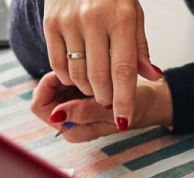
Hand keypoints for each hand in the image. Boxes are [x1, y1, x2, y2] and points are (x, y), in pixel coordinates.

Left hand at [30, 71, 171, 142]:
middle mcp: (69, 120)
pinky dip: (74, 69)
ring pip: (54, 85)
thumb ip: (84, 112)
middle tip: (78, 66)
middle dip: (57, 79)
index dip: (48, 87)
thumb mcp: (111, 110)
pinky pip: (66, 79)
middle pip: (44, 95)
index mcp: (73, 130)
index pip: (40, 106)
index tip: (66, 74)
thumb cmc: (136, 106)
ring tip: (87, 65)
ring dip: (67, 72)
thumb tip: (56, 113)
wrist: (153, 100)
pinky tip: (90, 63)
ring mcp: (73, 107)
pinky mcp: (80, 95)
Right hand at [41, 0, 163, 128]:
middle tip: (109, 102)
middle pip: (98, 76)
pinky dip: (68, 76)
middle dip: (105, 97)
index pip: (123, 69)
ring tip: (94, 87)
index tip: (124, 119)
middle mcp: (94, 19)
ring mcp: (70, 20)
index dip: (124, 98)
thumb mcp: (134, 14)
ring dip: (86, 88)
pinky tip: (77, 74)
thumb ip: (140, 49)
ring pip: (76, 72)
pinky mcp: (50, 22)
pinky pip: (57, 62)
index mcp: (122, 17)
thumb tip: (153, 77)